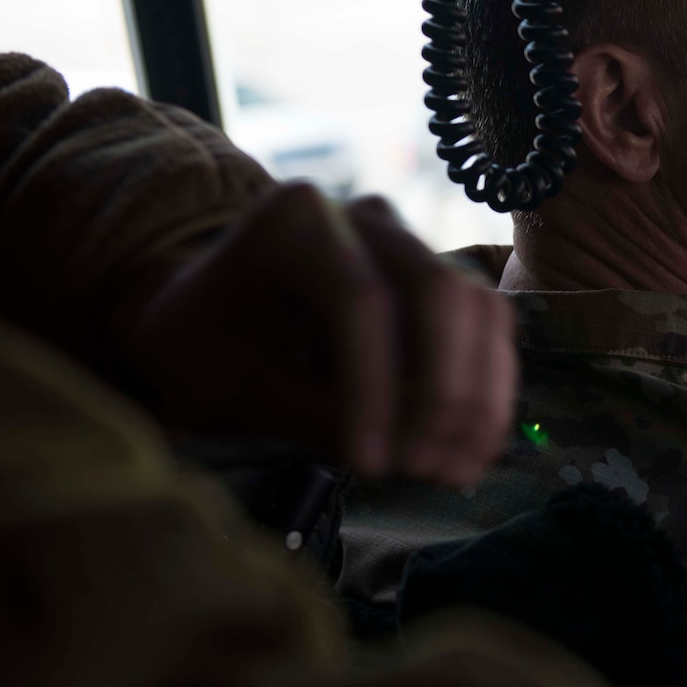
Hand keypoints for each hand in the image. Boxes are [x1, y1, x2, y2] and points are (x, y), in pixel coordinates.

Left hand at [119, 183, 517, 484]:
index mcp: (295, 221)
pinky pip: (484, 325)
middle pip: (436, 290)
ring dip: (477, 394)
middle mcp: (366, 217)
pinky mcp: (437, 278)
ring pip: (477, 306)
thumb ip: (307, 412)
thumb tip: (395, 450)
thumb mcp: (227, 386)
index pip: (359, 298)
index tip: (371, 464)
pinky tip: (471, 449)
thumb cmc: (201, 349)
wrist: (205, 319)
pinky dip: (486, 388)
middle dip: (441, 389)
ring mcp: (409, 242)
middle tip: (423, 467)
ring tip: (457, 469)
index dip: (376, 386)